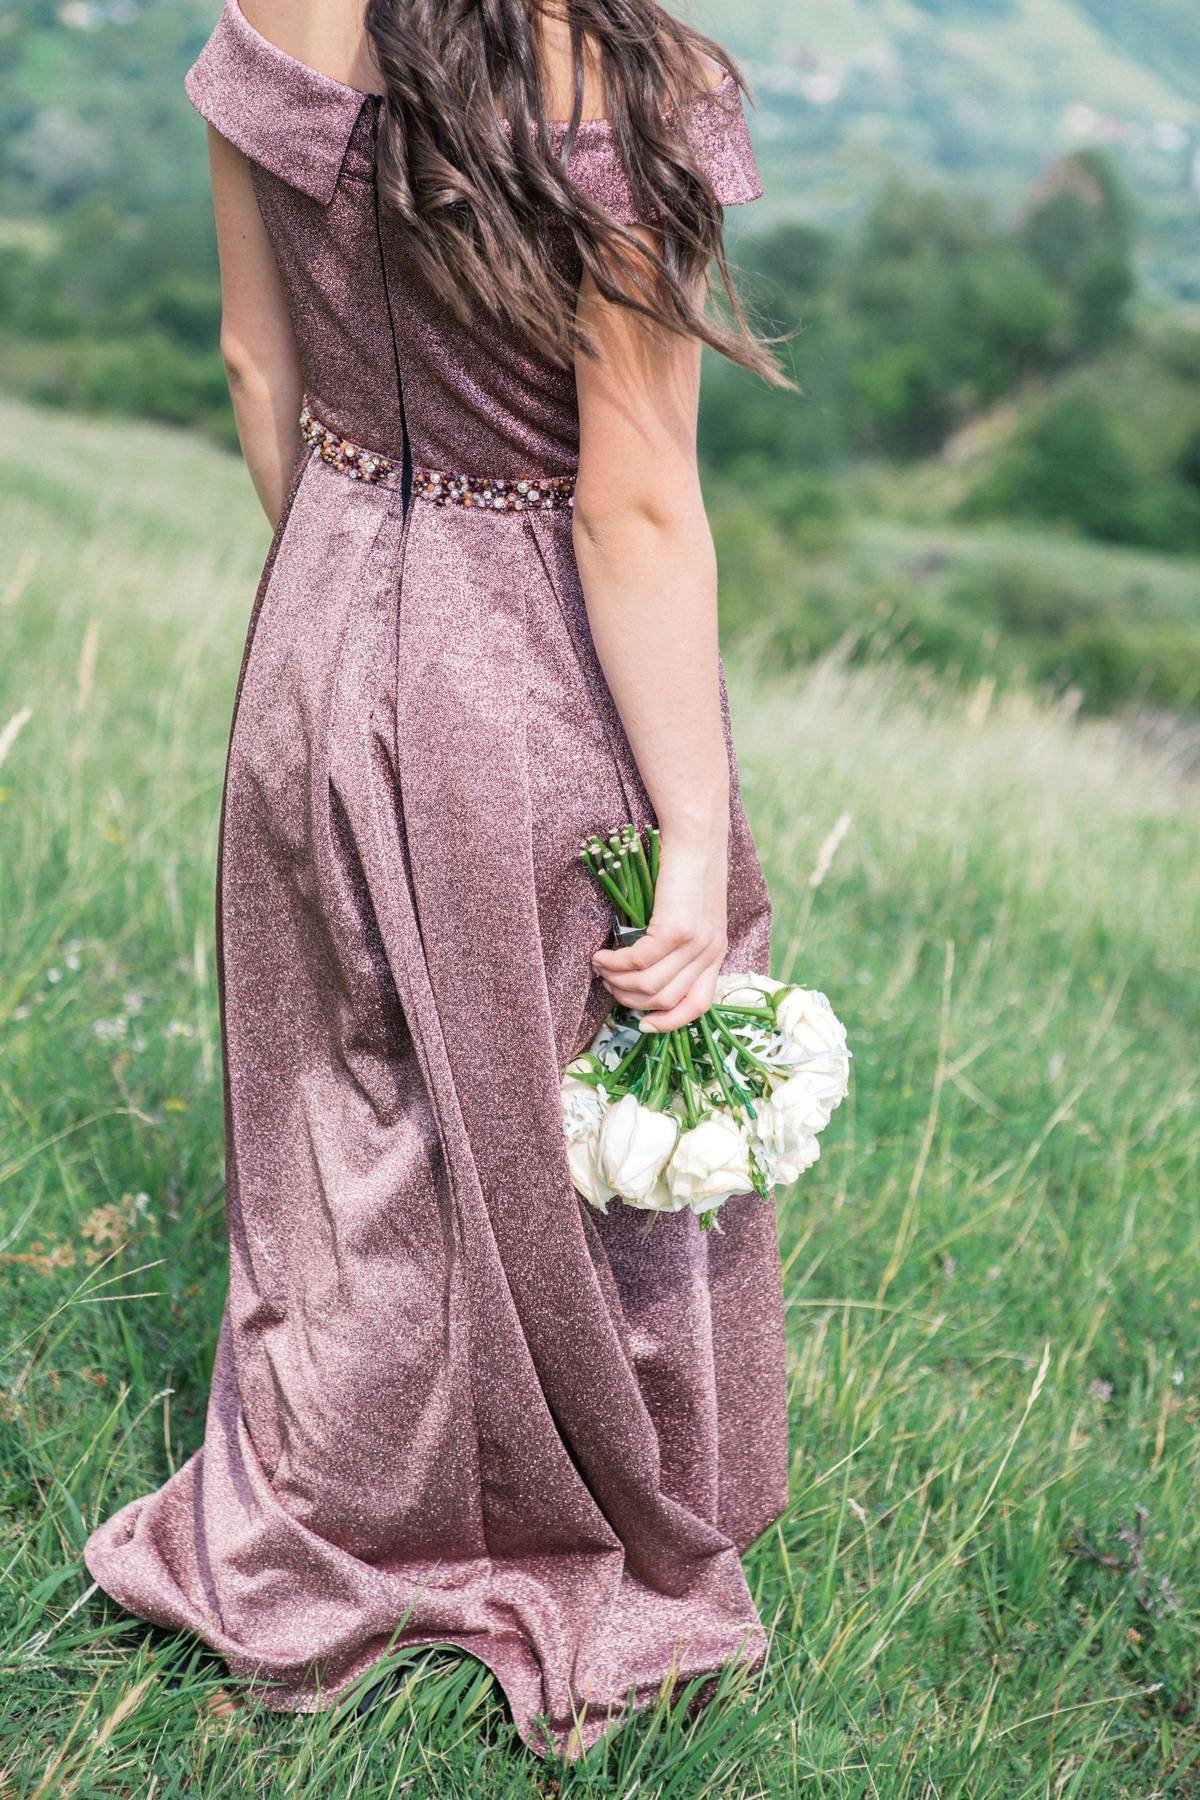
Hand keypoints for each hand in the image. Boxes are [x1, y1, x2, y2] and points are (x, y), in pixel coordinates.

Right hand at [591, 828, 728, 1031]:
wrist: (695, 835)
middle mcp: (710, 953)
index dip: (669, 1022)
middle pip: (665, 1000)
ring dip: (618, 982)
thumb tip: (641, 974)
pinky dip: (614, 964)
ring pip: (649, 986)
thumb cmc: (685, 869)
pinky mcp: (677, 930)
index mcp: (717, 952)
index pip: (698, 1005)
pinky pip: (638, 962)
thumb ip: (677, 945)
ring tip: (601, 967)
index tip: (642, 1024)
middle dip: (630, 999)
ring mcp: (695, 944)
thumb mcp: (691, 914)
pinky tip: (601, 955)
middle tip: (608, 983)